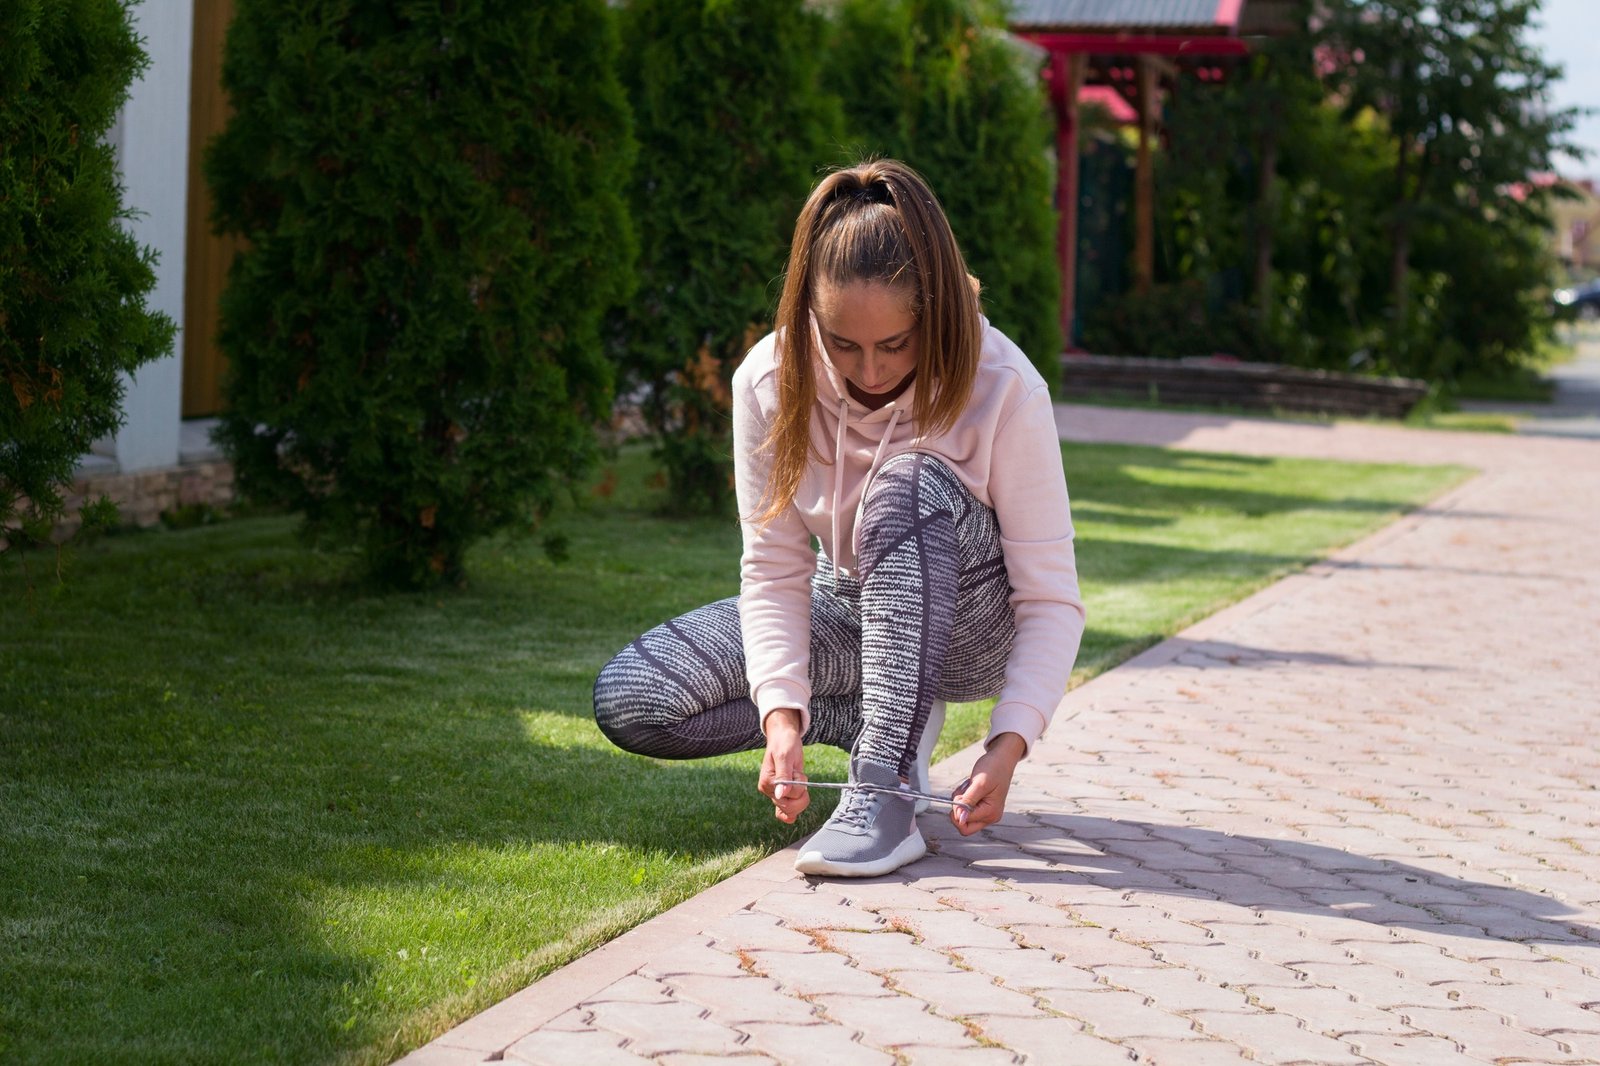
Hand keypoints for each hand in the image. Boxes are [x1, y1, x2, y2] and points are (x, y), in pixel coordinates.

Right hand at [758, 708, 808, 822]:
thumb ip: (783, 776)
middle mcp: (768, 791)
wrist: (784, 736)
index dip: (798, 788)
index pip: (787, 799)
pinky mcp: (781, 793)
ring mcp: (774, 793)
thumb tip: (780, 795)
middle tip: (800, 775)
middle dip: (801, 793)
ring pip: (790, 810)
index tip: (798, 773)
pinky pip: (785, 811)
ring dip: (800, 796)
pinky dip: (794, 809)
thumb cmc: (784, 743)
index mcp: (767, 783)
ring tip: (798, 778)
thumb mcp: (786, 756)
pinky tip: (797, 803)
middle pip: (789, 808)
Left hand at [951, 732, 1024, 835]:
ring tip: (969, 786)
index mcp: (991, 813)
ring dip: (961, 801)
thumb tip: (960, 819)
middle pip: (964, 826)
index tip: (962, 792)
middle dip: (958, 810)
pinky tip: (970, 787)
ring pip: (963, 816)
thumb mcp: (979, 784)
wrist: (1002, 758)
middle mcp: (990, 816)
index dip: (957, 808)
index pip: (964, 822)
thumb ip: (968, 802)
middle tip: (963, 793)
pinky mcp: (983, 806)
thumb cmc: (994, 768)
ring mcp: (987, 812)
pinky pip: (967, 808)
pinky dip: (964, 798)